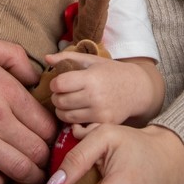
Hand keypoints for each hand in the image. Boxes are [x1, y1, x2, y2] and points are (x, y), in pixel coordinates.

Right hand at [0, 12, 56, 183]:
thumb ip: (17, 59)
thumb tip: (37, 79)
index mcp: (6, 90)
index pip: (48, 125)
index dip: (58, 136)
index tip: (57, 139)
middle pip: (38, 151)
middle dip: (49, 158)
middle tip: (51, 160)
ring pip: (17, 169)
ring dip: (31, 176)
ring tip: (34, 176)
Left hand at [45, 53, 159, 125]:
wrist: (137, 89)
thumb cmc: (111, 72)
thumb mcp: (92, 60)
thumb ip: (68, 57)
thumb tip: (46, 58)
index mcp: (91, 78)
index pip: (59, 84)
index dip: (55, 83)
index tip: (59, 82)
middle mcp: (95, 97)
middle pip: (60, 102)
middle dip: (57, 97)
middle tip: (62, 93)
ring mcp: (99, 113)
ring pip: (66, 116)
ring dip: (62, 110)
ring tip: (69, 102)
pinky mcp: (103, 124)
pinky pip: (79, 126)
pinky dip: (74, 121)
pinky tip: (78, 113)